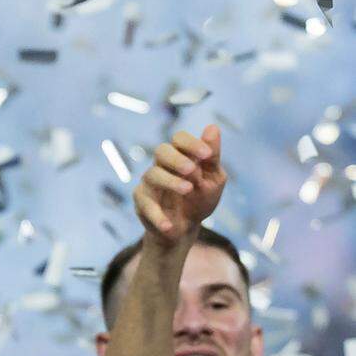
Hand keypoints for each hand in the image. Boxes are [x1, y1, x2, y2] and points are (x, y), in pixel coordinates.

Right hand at [133, 125, 225, 247]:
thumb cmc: (200, 199)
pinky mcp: (141, 202)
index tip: (206, 155)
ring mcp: (150, 183)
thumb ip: (212, 157)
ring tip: (188, 190)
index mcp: (181, 155)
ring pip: (153, 175)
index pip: (179, 139)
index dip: (191, 143)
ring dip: (171, 182)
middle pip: (161, 151)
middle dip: (177, 159)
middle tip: (192, 170)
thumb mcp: (213, 179)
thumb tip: (212, 127)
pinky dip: (158, 216)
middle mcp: (162, 165)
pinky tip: (170, 226)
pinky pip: (146, 205)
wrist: (186, 228)